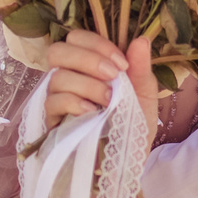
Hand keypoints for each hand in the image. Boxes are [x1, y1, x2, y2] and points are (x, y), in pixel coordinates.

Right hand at [42, 29, 159, 129]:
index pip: (77, 38)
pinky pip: (52, 103)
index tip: (123, 64)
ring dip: (87, 85)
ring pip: (57, 77)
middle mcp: (69, 77)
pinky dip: (74, 102)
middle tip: (112, 76)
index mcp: (89, 65)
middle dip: (88, 59)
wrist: (129, 159)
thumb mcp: (145, 94)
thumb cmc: (134, 123)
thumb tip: (141, 40)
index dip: (98, 45)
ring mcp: (58, 98)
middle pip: (58, 51)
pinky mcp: (53, 121)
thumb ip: (141, 67)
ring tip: (108, 100)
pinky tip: (92, 112)